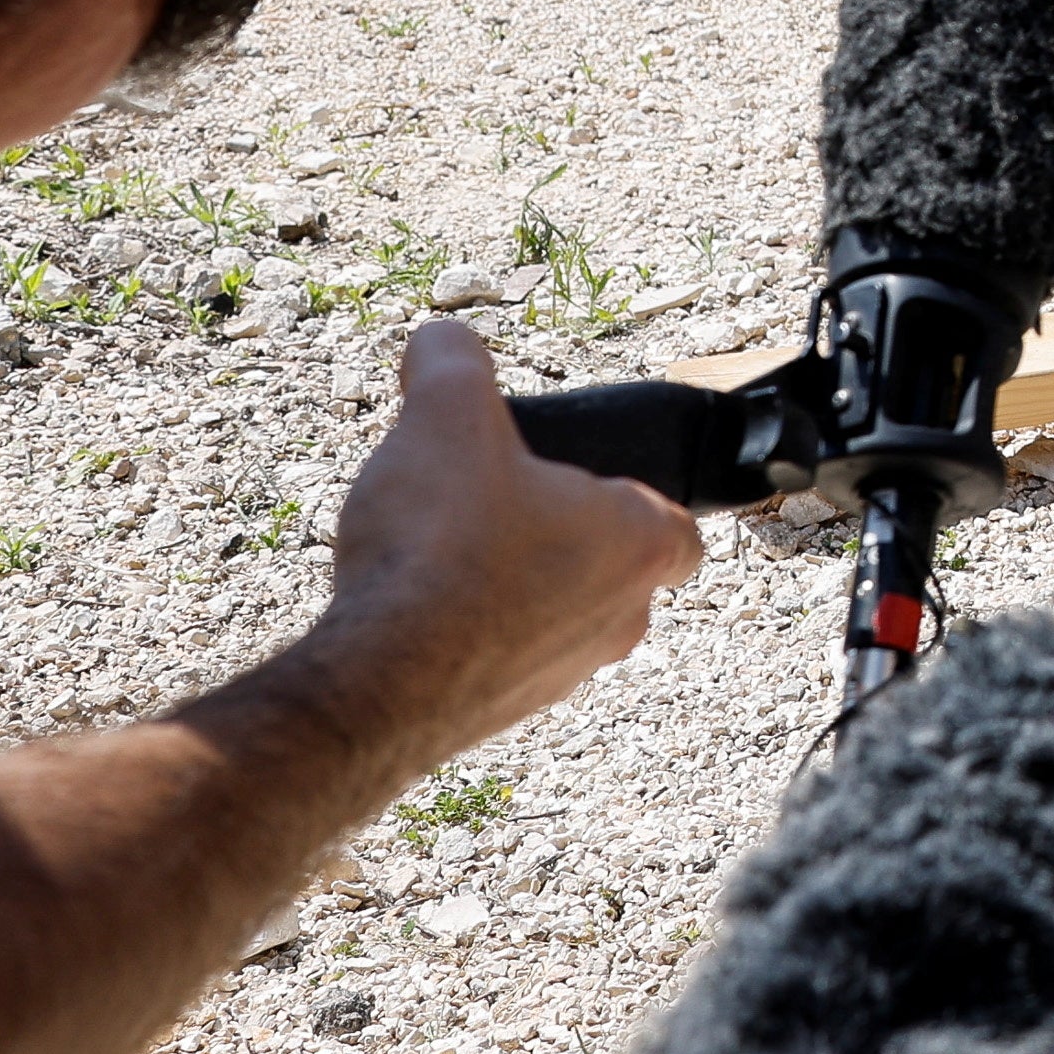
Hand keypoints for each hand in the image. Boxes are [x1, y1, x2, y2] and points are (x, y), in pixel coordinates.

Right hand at [301, 322, 699, 760]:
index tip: (580, 482)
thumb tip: (441, 340)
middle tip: (498, 506)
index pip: (677, 525)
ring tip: (446, 554)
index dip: (633, 496)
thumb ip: (453, 362)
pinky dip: (470, 632)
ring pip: (559, 616)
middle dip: (561, 536)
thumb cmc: (437, 550)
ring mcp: (565, 674)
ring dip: (514, 585)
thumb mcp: (445, 417)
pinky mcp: (504, 713)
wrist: (376, 683)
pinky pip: (503, 659)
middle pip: (612, 567)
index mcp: (641, 545)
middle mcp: (621, 619)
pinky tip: (414, 608)